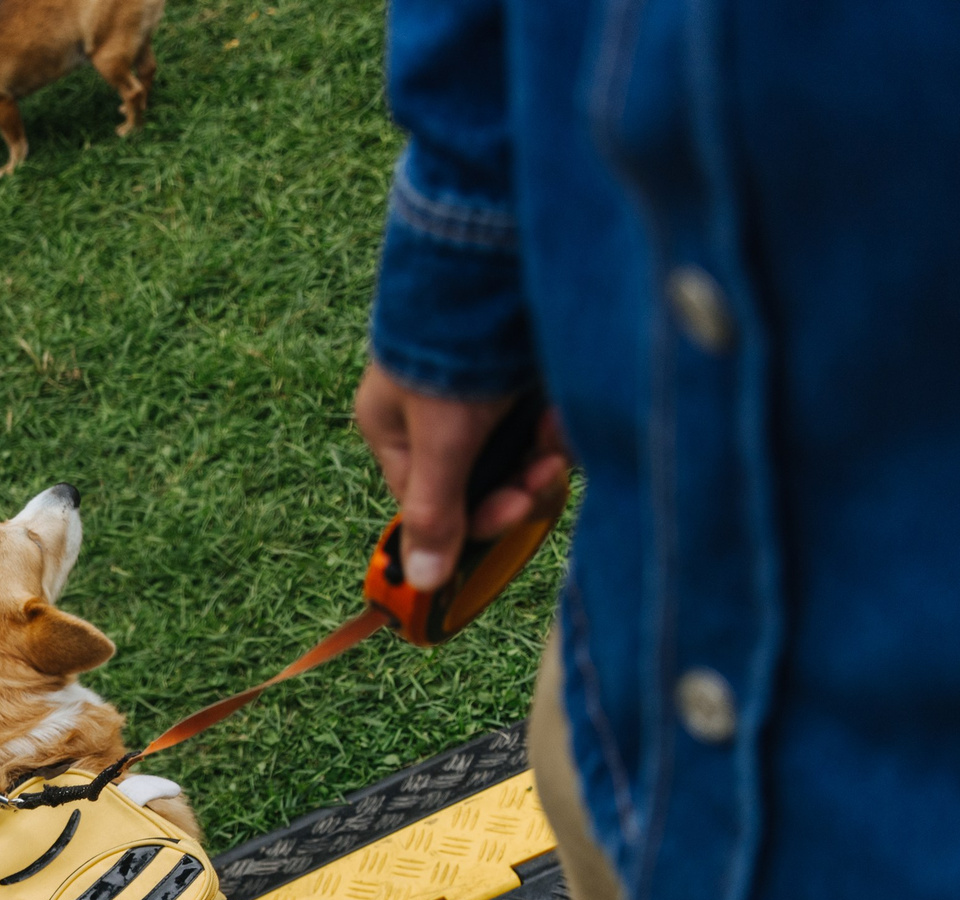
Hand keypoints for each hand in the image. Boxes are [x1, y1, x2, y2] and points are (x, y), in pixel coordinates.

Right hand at [353, 360, 571, 590]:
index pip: (435, 505)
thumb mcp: (443, 437)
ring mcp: (478, 397)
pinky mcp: (516, 376)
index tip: (513, 508)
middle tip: (546, 466)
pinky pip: (540, 423)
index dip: (479, 517)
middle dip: (521, 481)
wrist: (489, 258)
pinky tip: (564, 404)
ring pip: (518, 456)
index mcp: (396, 431)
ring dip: (544, 452)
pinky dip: (557, 421)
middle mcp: (434, 418)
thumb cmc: (450, 350)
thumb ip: (435, 511)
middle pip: (483, 484)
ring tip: (558, 425)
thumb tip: (422, 582)